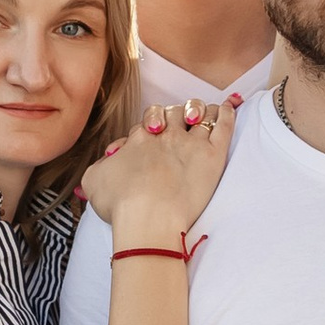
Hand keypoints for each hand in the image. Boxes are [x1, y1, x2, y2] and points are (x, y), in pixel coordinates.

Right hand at [85, 97, 238, 239]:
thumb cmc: (121, 203)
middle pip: (172, 112)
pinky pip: (224, 125)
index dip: (147, 130)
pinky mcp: (212, 155)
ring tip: (198, 116)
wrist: (148, 216)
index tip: (148, 140)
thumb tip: (106, 162)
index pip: (146, 123)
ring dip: (198, 110)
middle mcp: (166, 135)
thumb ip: (99, 167)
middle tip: (172, 127)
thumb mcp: (93, 181)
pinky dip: (228, 113)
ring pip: (198, 112)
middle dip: (172, 115)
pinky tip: (231, 108)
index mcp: (139, 139)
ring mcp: (190, 143)